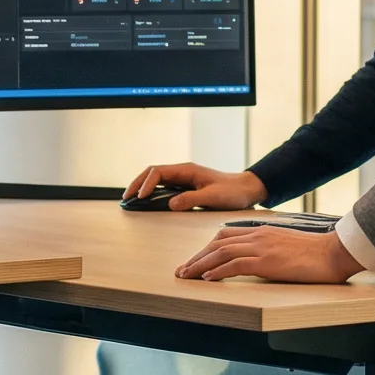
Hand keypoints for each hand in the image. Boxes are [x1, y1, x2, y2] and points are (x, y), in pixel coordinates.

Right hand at [121, 162, 264, 210]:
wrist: (247, 190)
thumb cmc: (233, 192)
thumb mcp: (212, 196)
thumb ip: (190, 199)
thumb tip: (170, 204)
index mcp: (187, 170)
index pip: (158, 172)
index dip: (146, 184)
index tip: (141, 197)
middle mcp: (183, 172)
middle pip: (152, 173)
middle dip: (137, 183)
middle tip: (126, 197)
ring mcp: (184, 179)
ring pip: (156, 180)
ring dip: (143, 187)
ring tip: (131, 200)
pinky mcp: (186, 187)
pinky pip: (164, 187)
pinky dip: (152, 193)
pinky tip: (147, 202)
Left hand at [174, 226, 364, 283]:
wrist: (335, 253)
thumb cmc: (316, 254)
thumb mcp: (287, 249)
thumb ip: (270, 252)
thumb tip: (258, 265)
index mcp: (262, 231)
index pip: (225, 236)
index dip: (207, 248)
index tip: (195, 260)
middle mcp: (258, 235)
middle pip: (218, 242)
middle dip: (197, 257)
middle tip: (182, 270)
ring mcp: (262, 247)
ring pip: (221, 253)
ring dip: (200, 265)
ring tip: (186, 276)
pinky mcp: (267, 261)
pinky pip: (235, 264)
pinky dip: (218, 271)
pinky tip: (207, 278)